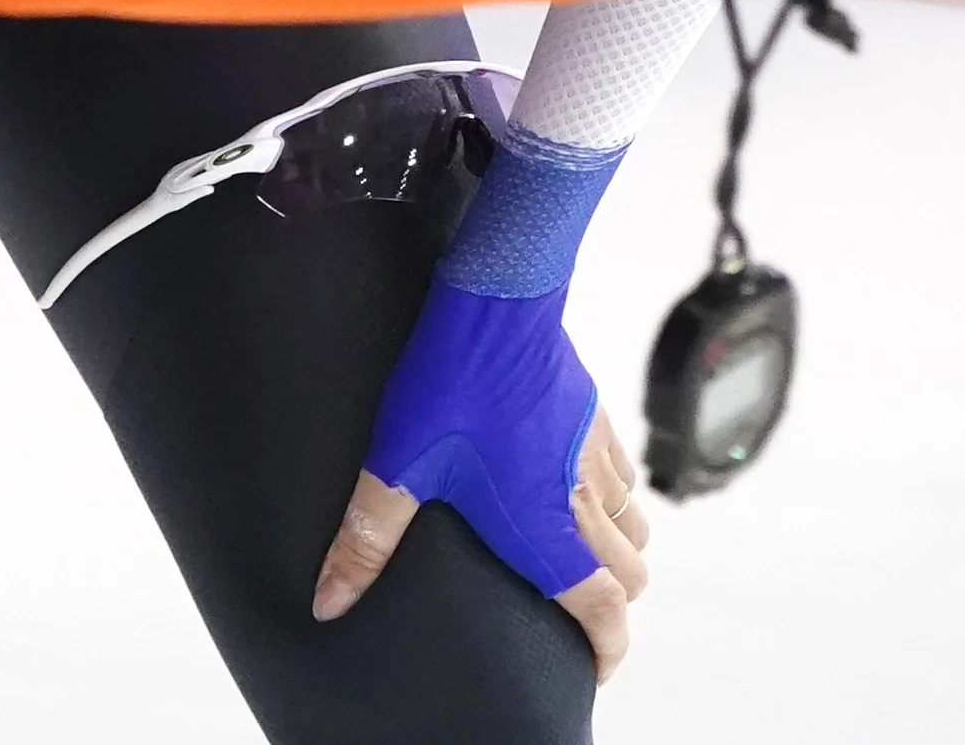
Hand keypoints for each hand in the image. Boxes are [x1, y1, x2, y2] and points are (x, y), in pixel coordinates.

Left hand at [312, 290, 652, 681]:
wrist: (499, 297)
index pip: (603, 606)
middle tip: (576, 616)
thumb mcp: (398, 463)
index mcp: (545, 525)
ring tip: (575, 557)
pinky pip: (623, 477)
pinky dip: (611, 500)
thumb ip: (366, 540)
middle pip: (630, 575)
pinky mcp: (597, 417)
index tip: (593, 667)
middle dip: (611, 605)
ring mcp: (596, 456)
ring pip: (634, 526)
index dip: (607, 648)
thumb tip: (330, 601)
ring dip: (616, 552)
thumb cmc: (452, 381)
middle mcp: (583, 498)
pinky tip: (569, 488)